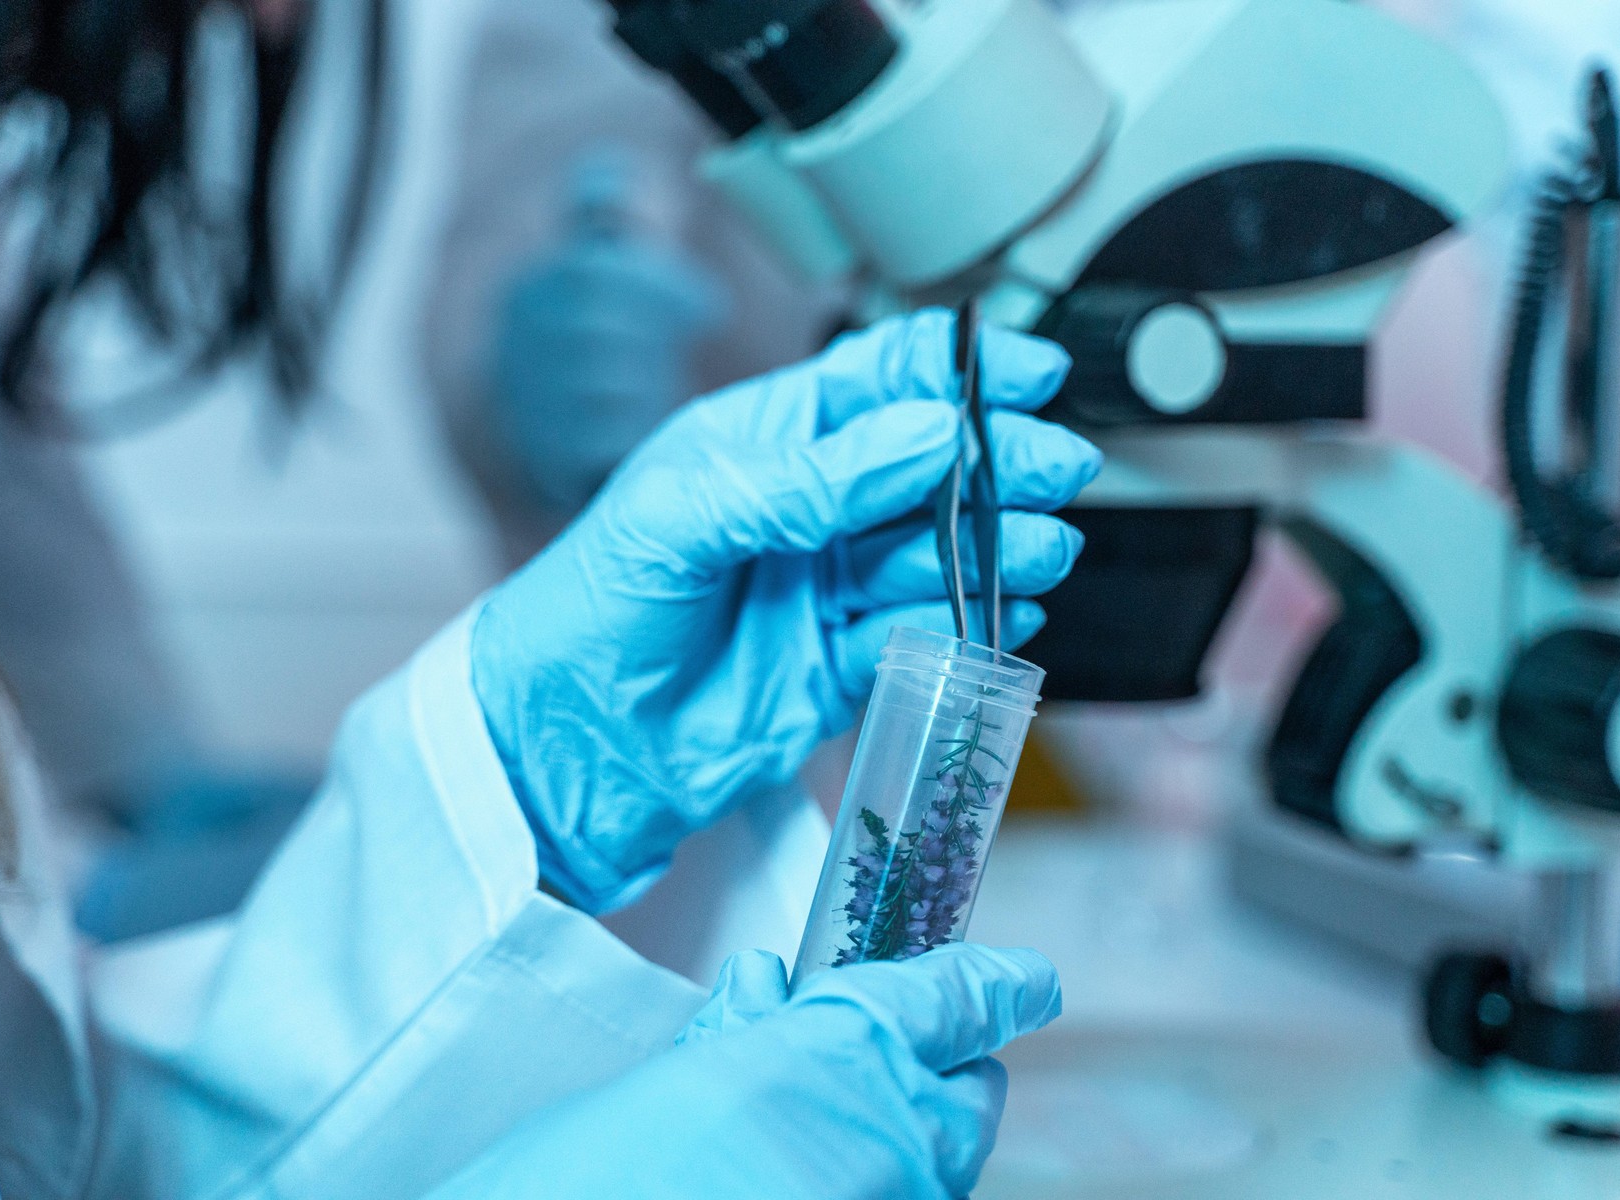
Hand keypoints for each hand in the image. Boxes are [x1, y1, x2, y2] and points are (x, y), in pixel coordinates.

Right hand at [427, 944, 1061, 1199]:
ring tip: (817, 1145)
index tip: (1028, 979)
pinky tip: (801, 1183)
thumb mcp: (656, 1093)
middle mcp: (894, 1140)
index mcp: (840, 1054)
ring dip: (895, 1152)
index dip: (999, 983)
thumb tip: (762, 992)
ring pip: (935, 1173)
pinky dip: (867, 1193)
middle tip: (883, 1071)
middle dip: (941, 1079)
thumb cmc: (586, 1184)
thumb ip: (731, 1044)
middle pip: (968, 1101)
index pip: (958, 999)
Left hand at [471, 310, 1100, 909]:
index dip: (955, 371)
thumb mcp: (688, 515)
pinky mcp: (838, 668)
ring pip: (933, 552)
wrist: (562, 747)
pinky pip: (921, 634)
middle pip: (924, 467)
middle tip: (1057, 466)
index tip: (1028, 373)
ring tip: (1042, 543)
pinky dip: (970, 623)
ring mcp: (823, 589)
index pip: (875, 381)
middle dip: (996, 461)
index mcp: (763, 443)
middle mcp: (804, 509)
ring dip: (993, 543)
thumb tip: (928, 432)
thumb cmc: (591, 606)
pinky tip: (1010, 609)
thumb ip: (810, 478)